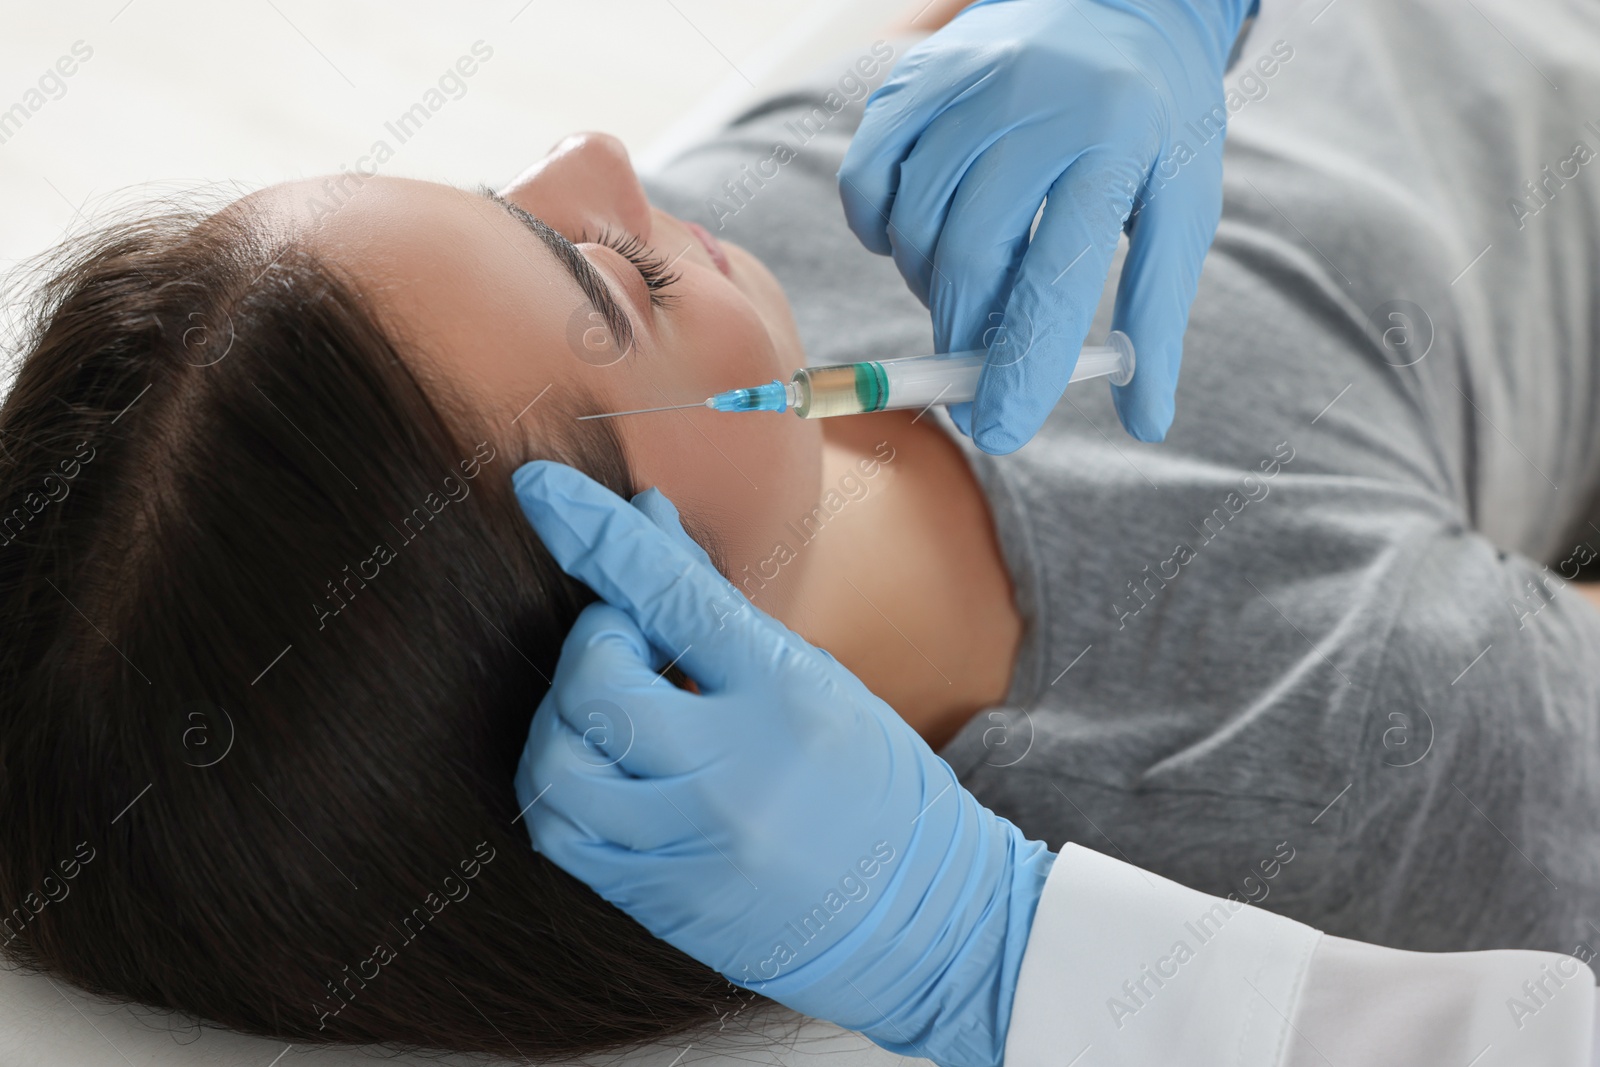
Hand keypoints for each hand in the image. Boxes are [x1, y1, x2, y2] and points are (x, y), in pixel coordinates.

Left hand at [511, 460, 1054, 1066]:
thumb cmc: (876, 787)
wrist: (925, 921)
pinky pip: (562, 834)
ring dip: (562, 718)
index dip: (595, 533)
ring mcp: (692, 845)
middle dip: (593, 643)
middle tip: (627, 641)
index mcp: (788, 696)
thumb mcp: (814, 678)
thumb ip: (716, 607)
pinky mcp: (662, 901)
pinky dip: (562, 786)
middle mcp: (734, 772)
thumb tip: (645, 519)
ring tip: (610, 709)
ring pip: (558, 763)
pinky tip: (600, 768)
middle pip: (596, 682)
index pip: (670, 595)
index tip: (537, 487)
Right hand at [839, 0, 1257, 449]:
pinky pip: (866, 183)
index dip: (1022, 364)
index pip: (1054, 276)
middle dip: (967, 337)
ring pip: (915, 226)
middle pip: (969, 257)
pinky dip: (883, 231)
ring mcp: (963, 84)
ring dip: (933, 288)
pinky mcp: (913, 79)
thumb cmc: (1154, 123)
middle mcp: (1033, 104)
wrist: (1118, 0)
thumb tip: (1145, 419)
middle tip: (979, 371)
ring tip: (975, 288)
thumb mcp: (1180, 206)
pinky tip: (926, 237)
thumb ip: (1155, 312)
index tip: (999, 430)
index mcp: (1115, 140)